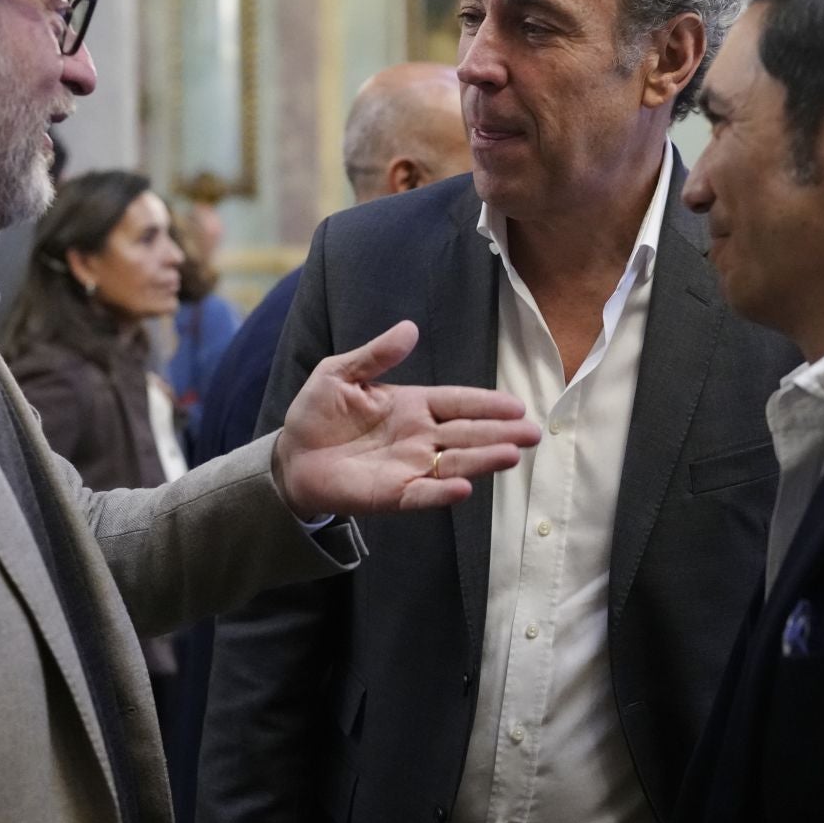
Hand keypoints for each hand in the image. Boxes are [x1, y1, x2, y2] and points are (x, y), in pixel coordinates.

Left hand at [272, 320, 539, 518]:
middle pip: (467, 433)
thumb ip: (376, 355)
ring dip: (483, 460)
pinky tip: (464, 488)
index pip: (458, 402)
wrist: (291, 456)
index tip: (517, 405)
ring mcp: (409, 467)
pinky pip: (423, 493)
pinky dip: (442, 492)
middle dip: (500, 433)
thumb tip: (410, 328)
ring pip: (455, 463)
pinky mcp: (393, 494)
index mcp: (412, 405)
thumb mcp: (341, 373)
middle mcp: (419, 437)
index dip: (487, 404)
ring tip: (512, 455)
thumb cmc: (317, 413)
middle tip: (533, 433)